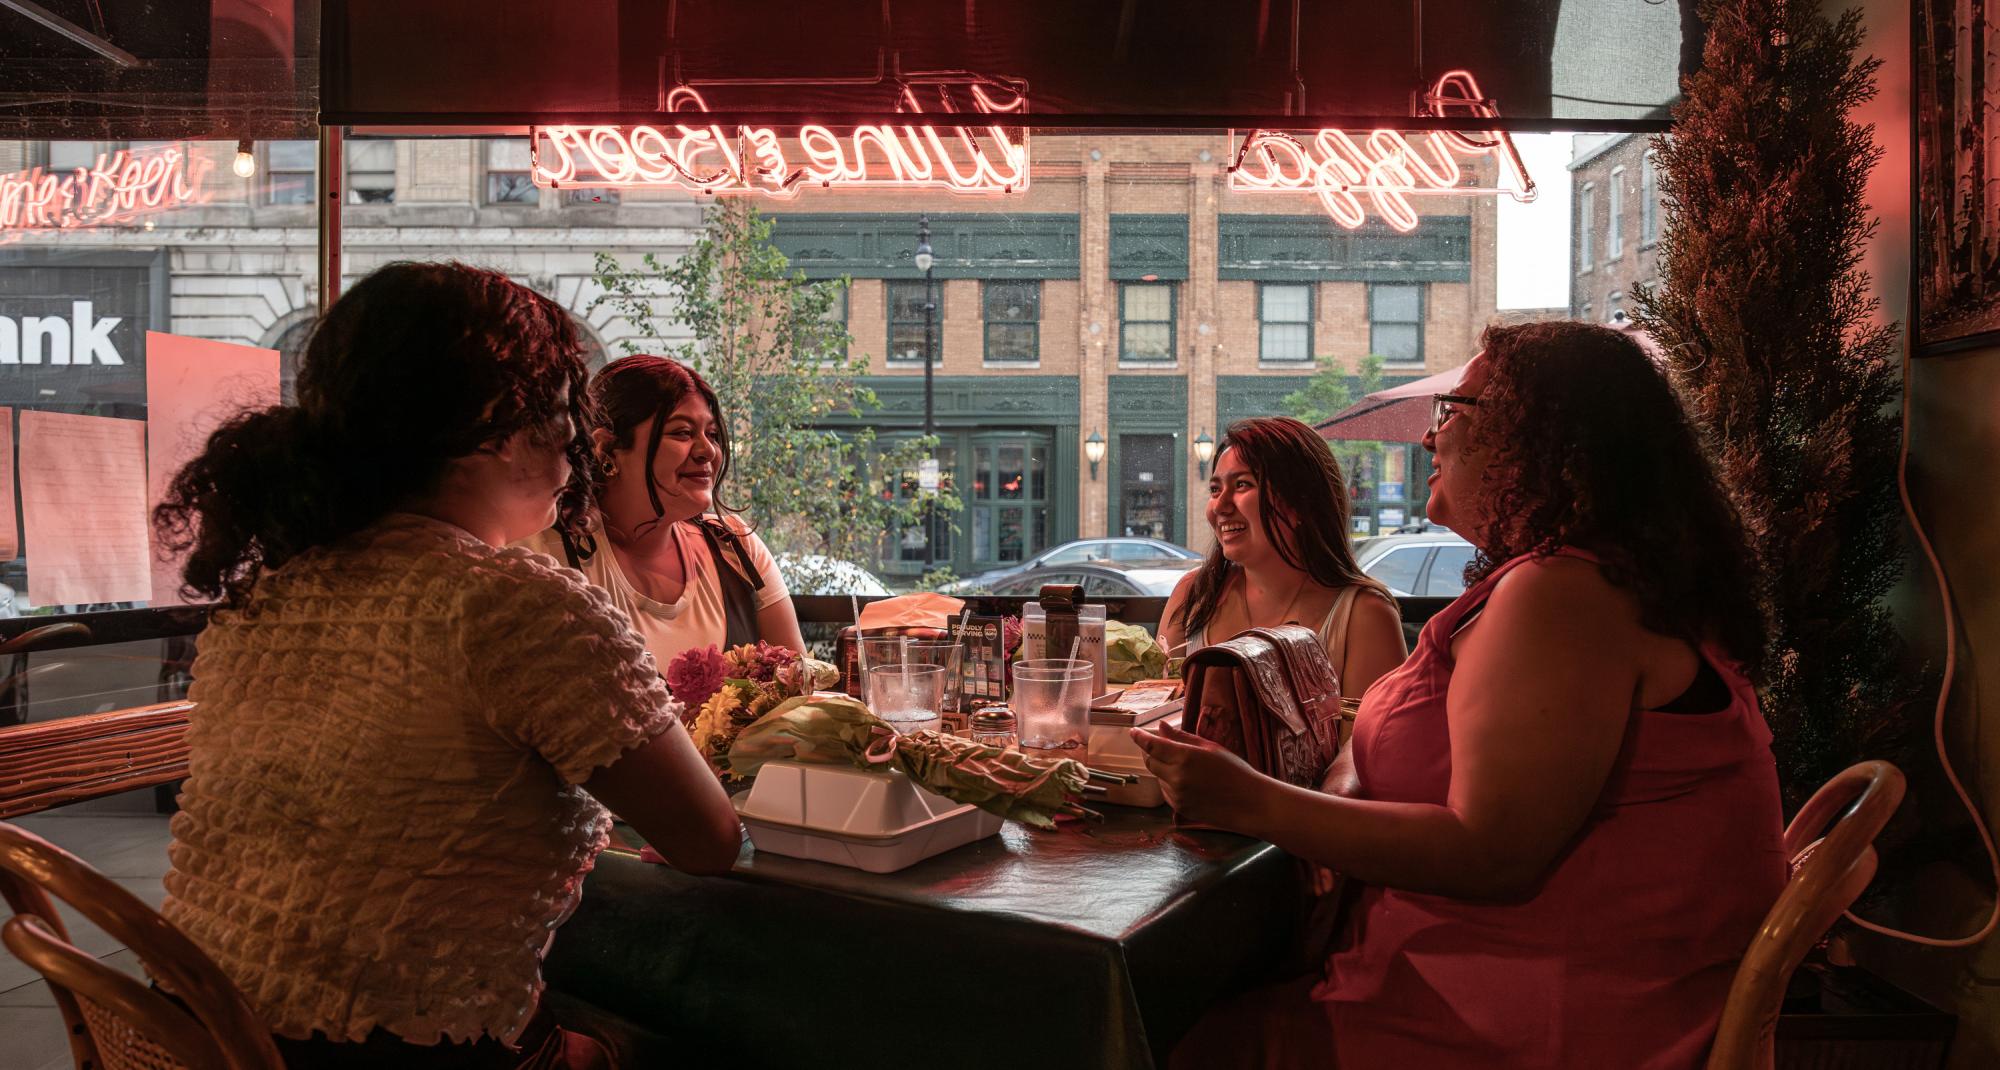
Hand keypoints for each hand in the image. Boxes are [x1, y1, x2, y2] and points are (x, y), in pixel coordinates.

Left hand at [1129, 722, 1266, 829]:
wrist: (1250, 804)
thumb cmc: (1235, 771)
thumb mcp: (1210, 748)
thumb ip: (1181, 738)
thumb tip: (1161, 727)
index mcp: (1184, 758)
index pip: (1151, 745)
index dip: (1139, 737)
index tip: (1133, 731)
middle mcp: (1176, 778)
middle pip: (1149, 761)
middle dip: (1149, 752)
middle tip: (1158, 745)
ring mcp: (1177, 795)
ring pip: (1158, 776)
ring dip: (1163, 768)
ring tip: (1187, 766)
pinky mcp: (1179, 809)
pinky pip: (1166, 791)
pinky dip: (1169, 783)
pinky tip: (1189, 781)